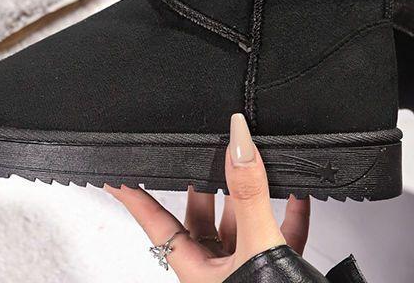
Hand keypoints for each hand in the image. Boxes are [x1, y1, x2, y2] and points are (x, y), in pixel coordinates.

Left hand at [106, 113, 309, 281]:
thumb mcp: (256, 248)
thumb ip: (248, 196)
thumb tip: (238, 144)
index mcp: (196, 269)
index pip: (155, 222)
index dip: (134, 196)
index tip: (116, 173)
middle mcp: (217, 270)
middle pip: (202, 216)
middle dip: (208, 182)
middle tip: (207, 150)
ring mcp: (247, 271)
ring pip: (243, 223)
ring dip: (252, 194)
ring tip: (253, 161)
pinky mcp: (281, 272)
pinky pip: (281, 234)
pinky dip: (289, 212)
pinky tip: (297, 194)